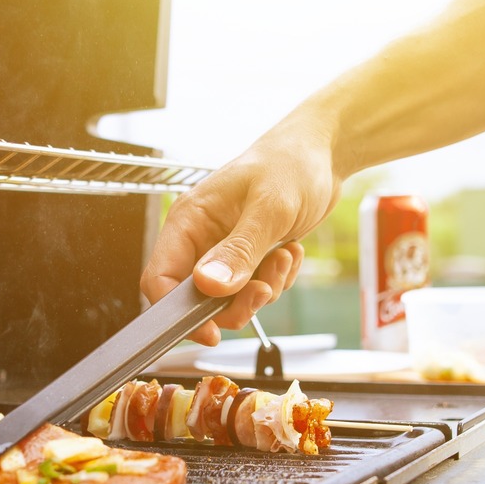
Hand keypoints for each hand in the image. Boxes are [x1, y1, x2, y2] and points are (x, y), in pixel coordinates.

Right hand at [141, 112, 343, 344]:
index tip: (209, 330)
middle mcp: (202, 237)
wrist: (324, 153)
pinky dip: (276, 280)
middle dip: (234, 302)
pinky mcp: (249, 256)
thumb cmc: (292, 162)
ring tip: (283, 257)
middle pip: (197, 298)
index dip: (178, 313)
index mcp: (189, 220)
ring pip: (230, 298)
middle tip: (264, 290)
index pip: (160, 278)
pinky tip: (289, 252)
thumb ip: (239, 250)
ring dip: (263, 289)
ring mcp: (225, 248)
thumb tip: (209, 286)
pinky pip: (255, 289)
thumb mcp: (269, 208)